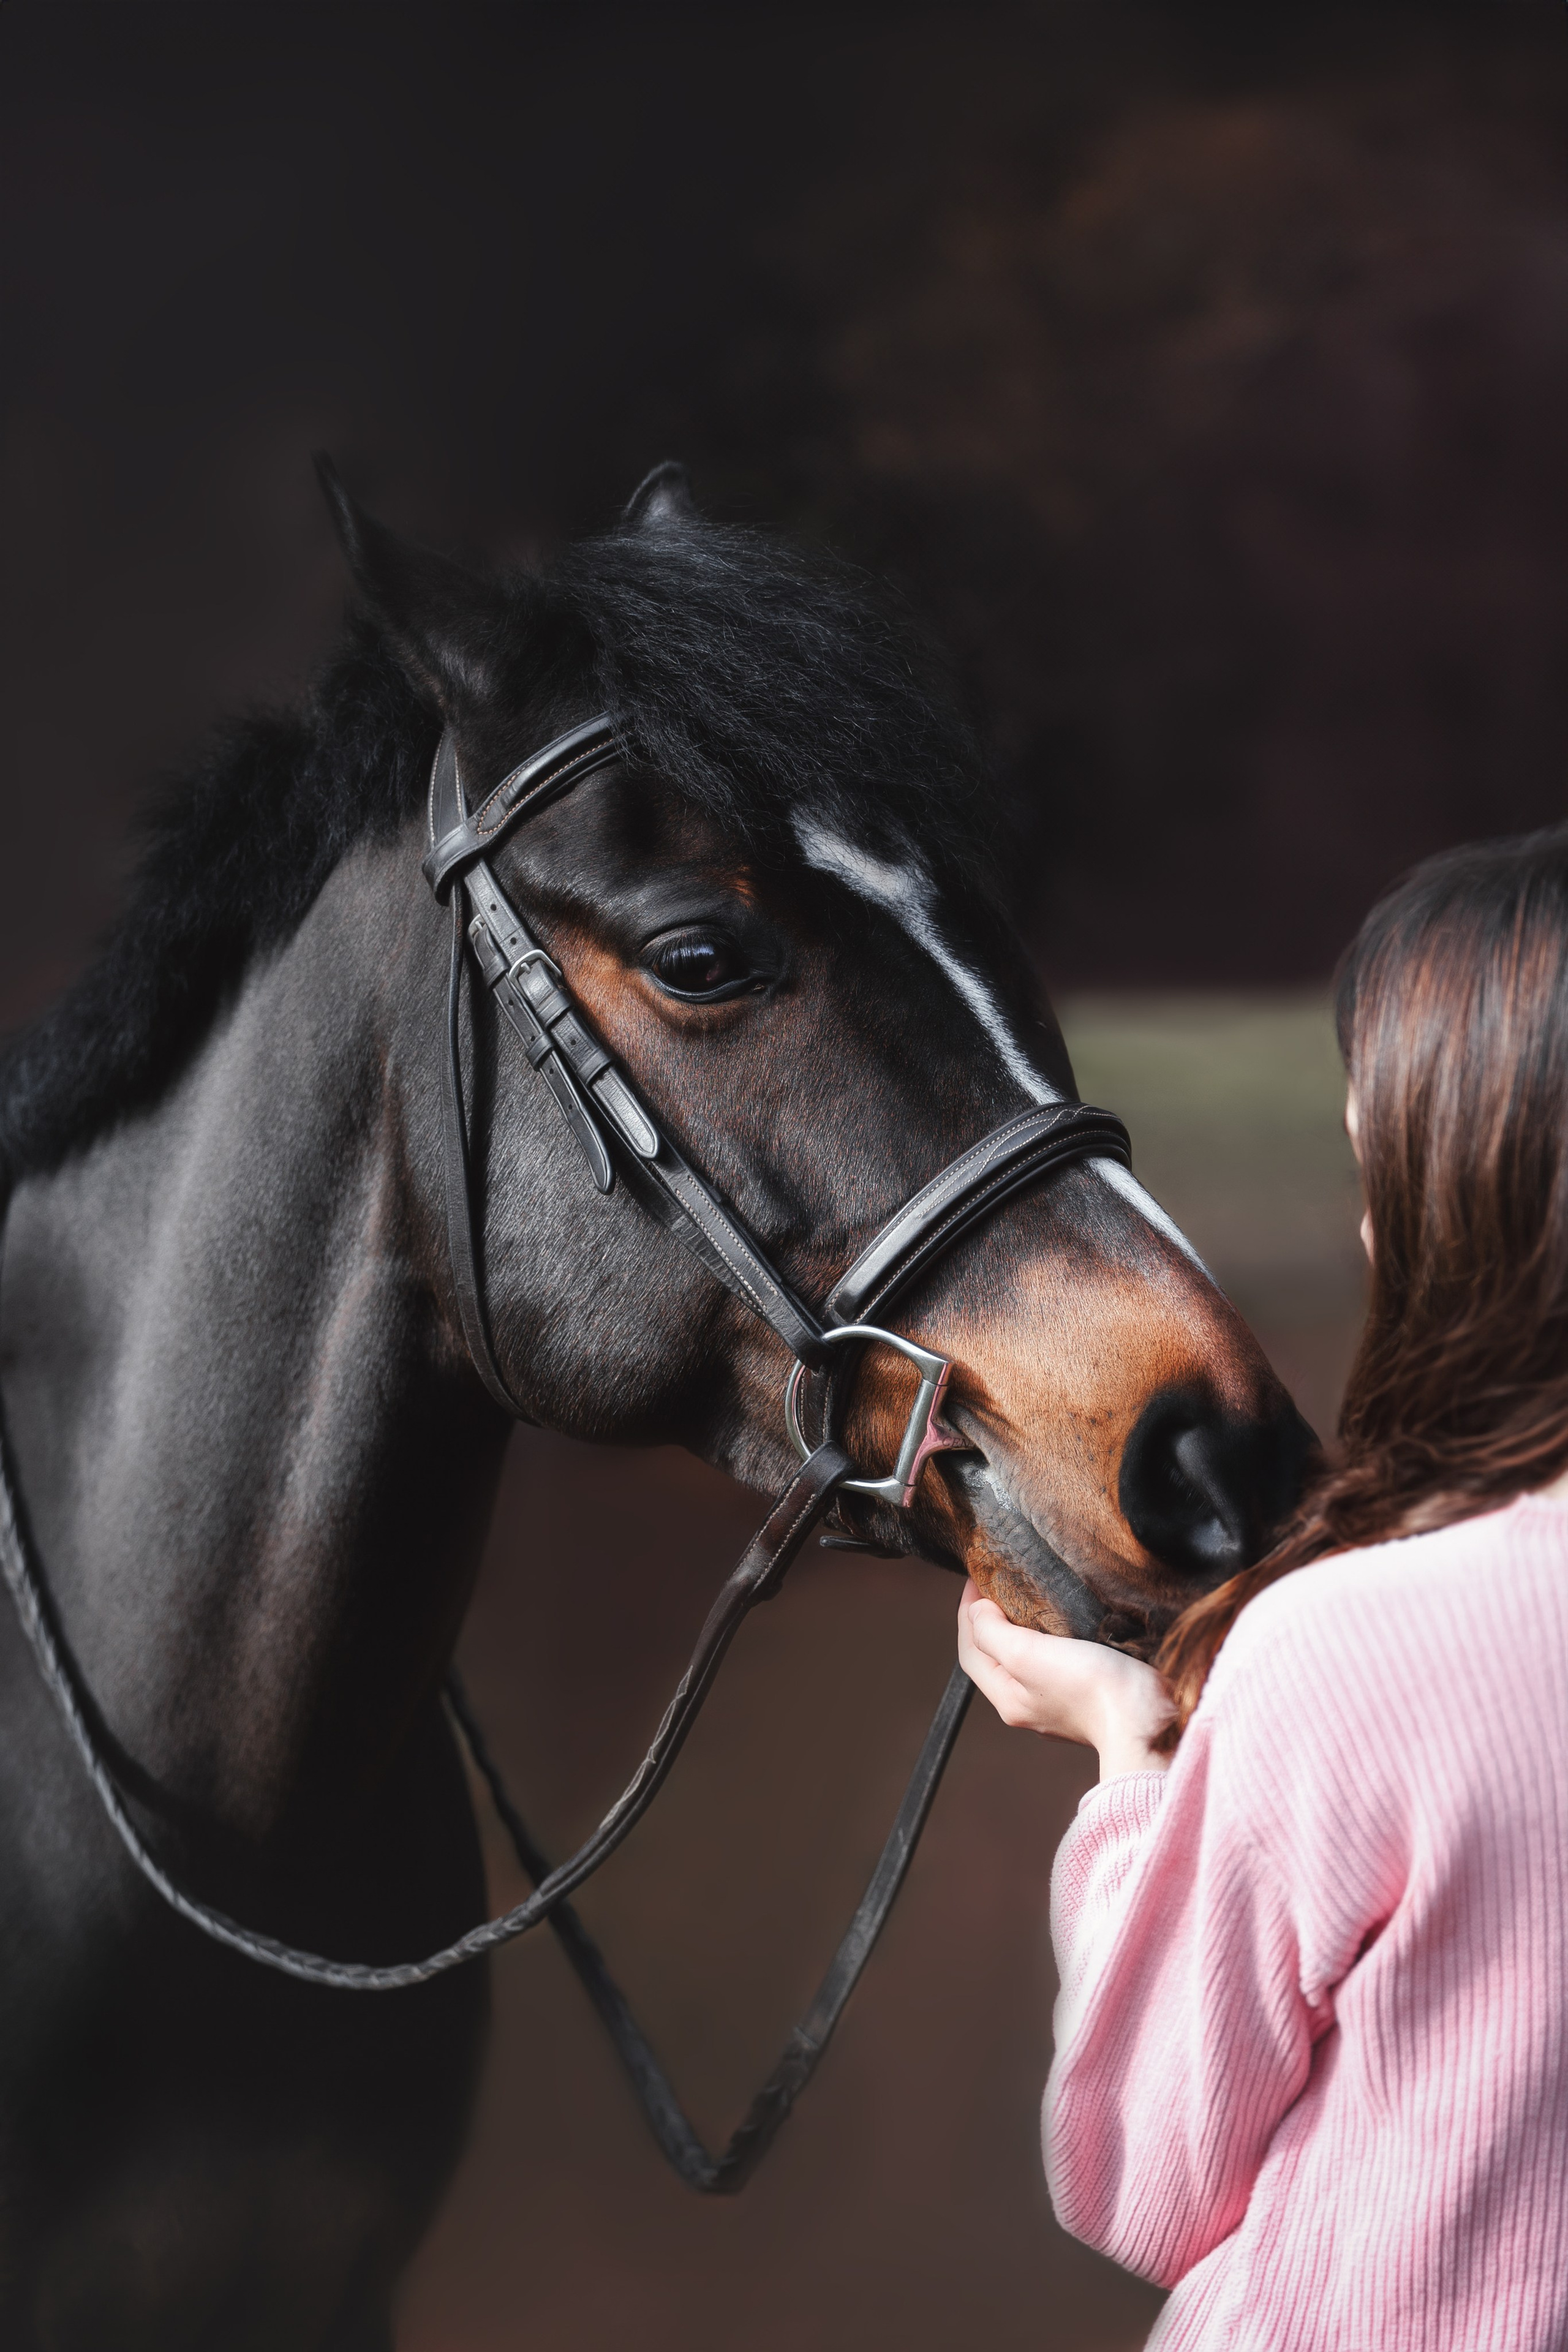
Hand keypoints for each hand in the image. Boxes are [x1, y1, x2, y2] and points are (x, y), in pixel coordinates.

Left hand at [957, 1581, 1174, 1779]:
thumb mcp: (1026, 1655)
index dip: (967, 1612)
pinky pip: (1055, 1659)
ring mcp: (1059, 1702)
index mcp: (1008, 1699)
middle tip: (998, 1582)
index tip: (976, 1576)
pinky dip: (1049, 1635)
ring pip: (1026, 1657)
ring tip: (1027, 1593)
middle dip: (989, 1619)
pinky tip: (1061, 1619)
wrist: (1147, 1717)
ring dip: (1020, 1626)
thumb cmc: (1089, 1688)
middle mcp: (1029, 1704)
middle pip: (995, 1655)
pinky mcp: (1088, 1693)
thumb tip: (978, 1611)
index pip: (971, 1651)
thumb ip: (992, 1633)